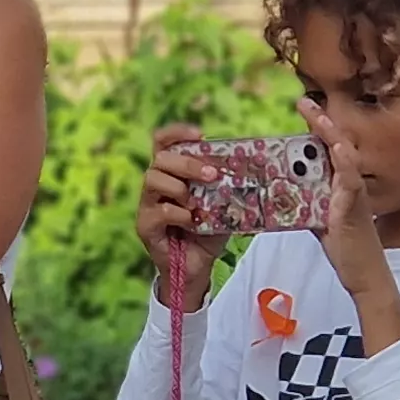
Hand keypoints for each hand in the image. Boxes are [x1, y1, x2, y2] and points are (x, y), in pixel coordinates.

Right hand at [135, 122, 217, 306]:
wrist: (196, 267)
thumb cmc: (206, 233)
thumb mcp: (222, 205)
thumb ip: (228, 188)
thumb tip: (254, 169)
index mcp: (172, 173)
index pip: (163, 142)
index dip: (177, 132)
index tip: (199, 134)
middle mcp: (156, 185)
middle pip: (160, 158)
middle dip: (187, 163)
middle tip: (211, 175)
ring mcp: (147, 204)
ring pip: (153, 178)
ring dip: (180, 187)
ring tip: (197, 202)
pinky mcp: (145, 225)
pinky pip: (159, 210)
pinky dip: (178, 213)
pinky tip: (191, 221)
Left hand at [301, 98, 390, 300]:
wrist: (365, 275)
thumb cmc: (347, 249)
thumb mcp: (320, 221)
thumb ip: (306, 204)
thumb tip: (285, 194)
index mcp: (341, 185)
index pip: (328, 150)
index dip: (318, 127)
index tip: (305, 106)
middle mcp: (351, 185)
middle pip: (337, 147)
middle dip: (321, 123)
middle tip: (304, 101)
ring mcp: (355, 196)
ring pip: (346, 159)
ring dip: (332, 136)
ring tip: (318, 116)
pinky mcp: (355, 211)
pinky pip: (352, 184)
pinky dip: (346, 166)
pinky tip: (339, 150)